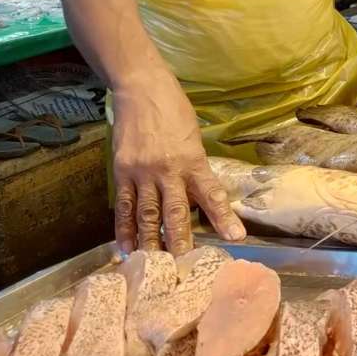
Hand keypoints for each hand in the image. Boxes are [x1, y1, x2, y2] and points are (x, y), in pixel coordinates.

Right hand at [112, 76, 245, 254]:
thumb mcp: (194, 136)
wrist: (141, 89)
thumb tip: (198, 195)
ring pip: (147, 215)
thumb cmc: (174, 110)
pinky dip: (124, 229)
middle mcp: (168, 170)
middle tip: (187, 266)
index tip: (235, 237)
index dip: (223, 217)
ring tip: (156, 266)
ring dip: (152, 242)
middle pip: (175, 213)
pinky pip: (123, 206)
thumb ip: (195, 166)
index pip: (211, 194)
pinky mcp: (121, 172)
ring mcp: (142, 173)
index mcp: (192, 160)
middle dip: (182, 241)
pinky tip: (126, 248)